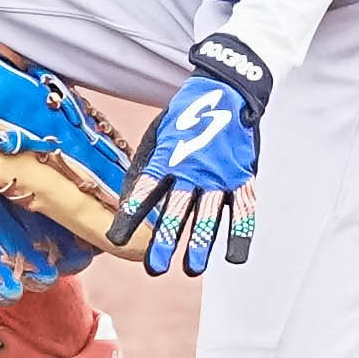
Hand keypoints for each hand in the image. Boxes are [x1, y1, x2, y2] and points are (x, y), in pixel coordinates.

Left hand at [106, 32, 271, 275]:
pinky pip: (243, 209)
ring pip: (208, 215)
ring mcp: (219, 174)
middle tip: (155, 267)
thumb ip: (146, 164)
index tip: (115, 238)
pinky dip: (240, 233)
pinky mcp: (242, 176)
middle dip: (165, 241)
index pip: (145, 190)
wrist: (228, 89)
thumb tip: (126, 198)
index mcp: (168, 157)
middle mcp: (192, 169)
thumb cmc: (187, 114)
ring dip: (200, 244)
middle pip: (176, 210)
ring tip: (191, 268)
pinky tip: (235, 257)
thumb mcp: (159, 132)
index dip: (130, 215)